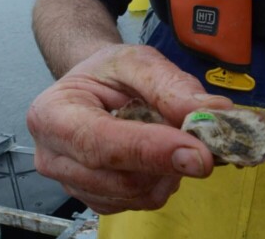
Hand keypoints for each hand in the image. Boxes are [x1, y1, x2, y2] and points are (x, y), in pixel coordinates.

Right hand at [27, 44, 232, 213]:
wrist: (93, 88)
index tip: (198, 153)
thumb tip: (211, 112)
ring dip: (168, 171)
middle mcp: (54, 157)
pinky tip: (159, 156)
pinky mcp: (97, 199)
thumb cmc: (107, 73)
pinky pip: (141, 202)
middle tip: (201, 139)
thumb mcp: (137, 61)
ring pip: (137, 196)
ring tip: (170, 138)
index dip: (150, 151)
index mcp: (53, 115)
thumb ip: (170, 85)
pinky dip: (162, 180)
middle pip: (121, 179)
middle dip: (169, 161)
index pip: (100, 143)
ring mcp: (74, 184)